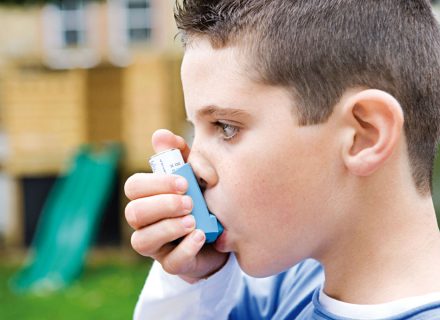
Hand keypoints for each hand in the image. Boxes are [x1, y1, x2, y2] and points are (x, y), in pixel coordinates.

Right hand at [124, 129, 228, 282]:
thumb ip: (181, 155)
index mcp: (148, 196)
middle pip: (134, 213)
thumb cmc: (203, 197)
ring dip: (169, 227)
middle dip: (161, 205)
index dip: (155, 184)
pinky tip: (200, 236)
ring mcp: (157, 246)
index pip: (134, 187)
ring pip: (142, 241)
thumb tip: (160, 135)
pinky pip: (170, 262)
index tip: (183, 182)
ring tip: (193, 220)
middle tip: (189, 202)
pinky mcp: (173, 264)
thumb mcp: (196, 173)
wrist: (223, 233)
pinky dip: (186, 248)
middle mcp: (145, 222)